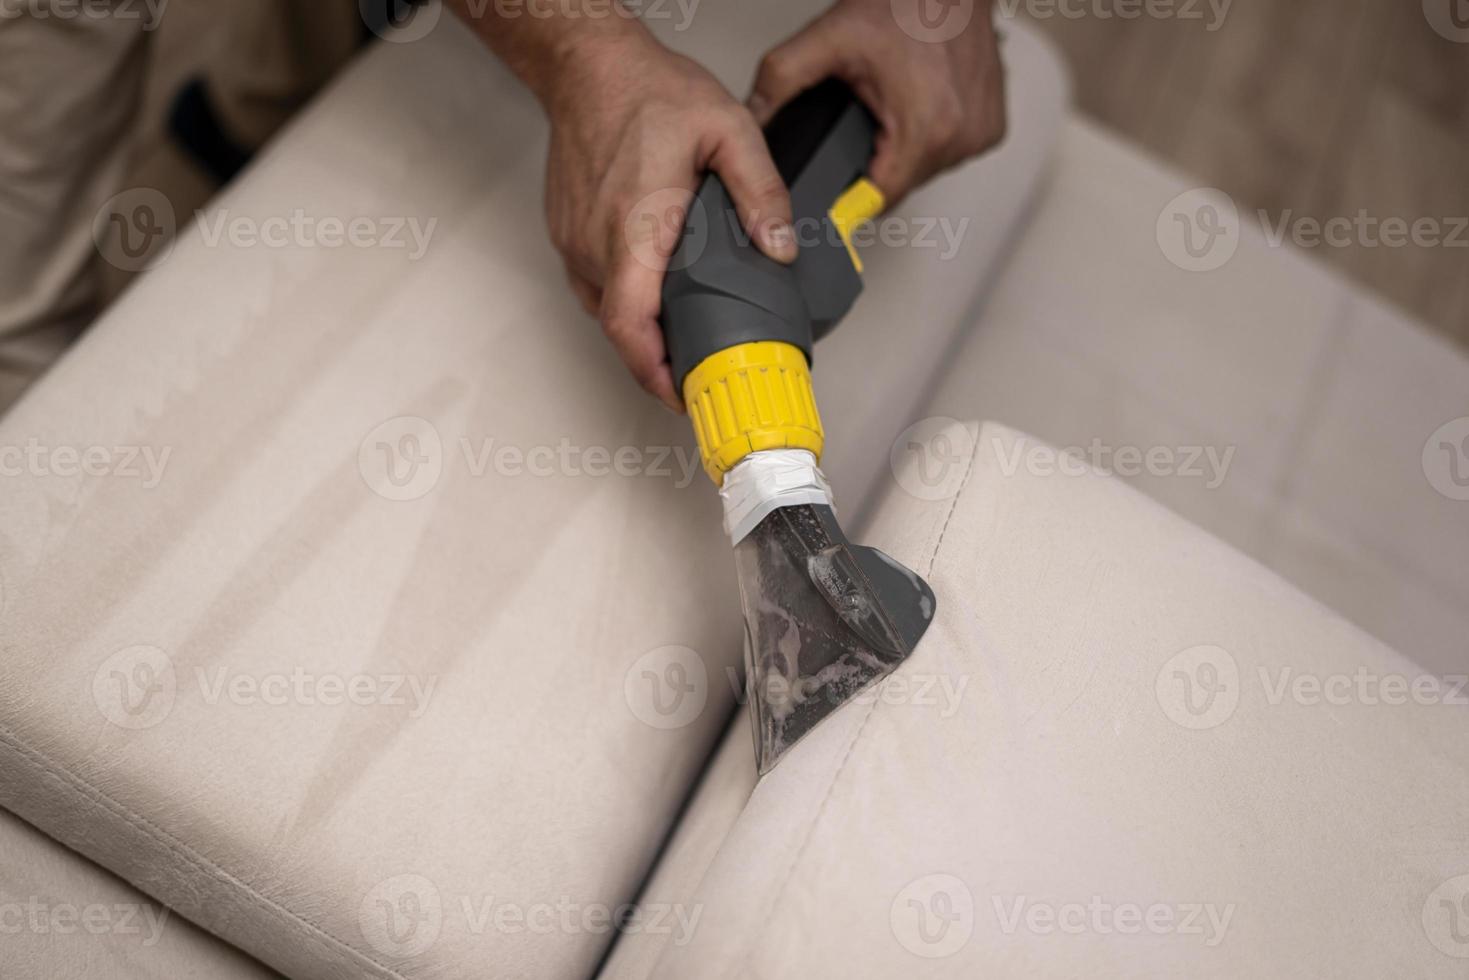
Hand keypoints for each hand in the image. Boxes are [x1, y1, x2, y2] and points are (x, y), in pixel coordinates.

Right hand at [541, 28, 796, 410]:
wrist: (589, 65)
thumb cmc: (648, 91)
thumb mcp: (728, 129)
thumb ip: (762, 191)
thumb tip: (782, 245)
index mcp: (636, 227)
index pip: (632, 327)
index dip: (655, 373)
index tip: (682, 396)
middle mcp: (596, 242)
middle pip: (623, 330)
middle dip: (661, 359)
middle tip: (703, 369)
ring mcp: (574, 241)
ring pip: (608, 310)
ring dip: (644, 328)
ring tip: (686, 332)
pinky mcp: (566, 234)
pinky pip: (595, 285)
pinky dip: (625, 300)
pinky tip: (656, 289)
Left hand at [748, 0, 1004, 206]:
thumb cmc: (907, 2)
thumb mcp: (830, 38)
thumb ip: (782, 81)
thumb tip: (752, 120)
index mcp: (925, 129)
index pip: (877, 201)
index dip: (847, 198)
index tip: (832, 195)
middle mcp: (961, 137)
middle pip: (899, 186)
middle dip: (874, 161)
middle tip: (865, 116)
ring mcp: (981, 134)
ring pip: (924, 171)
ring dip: (904, 149)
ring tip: (894, 104)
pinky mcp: (992, 128)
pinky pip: (950, 152)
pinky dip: (931, 135)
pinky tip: (920, 103)